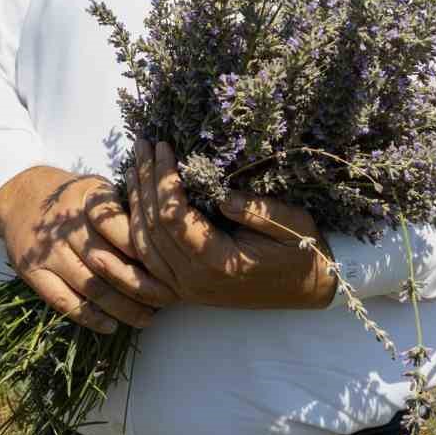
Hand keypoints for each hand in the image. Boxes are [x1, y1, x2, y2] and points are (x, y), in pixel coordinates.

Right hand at [0, 165, 177, 333]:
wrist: (21, 196)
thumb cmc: (76, 197)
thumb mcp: (101, 190)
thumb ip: (127, 210)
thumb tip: (168, 240)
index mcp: (88, 200)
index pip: (120, 230)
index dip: (145, 254)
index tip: (170, 270)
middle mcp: (66, 226)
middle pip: (108, 263)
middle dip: (140, 287)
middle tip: (166, 301)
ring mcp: (47, 251)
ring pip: (90, 287)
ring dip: (120, 308)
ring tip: (146, 319)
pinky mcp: (31, 272)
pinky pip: (63, 301)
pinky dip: (89, 317)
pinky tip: (110, 326)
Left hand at [128, 140, 337, 309]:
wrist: (310, 288)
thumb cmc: (304, 250)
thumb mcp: (292, 224)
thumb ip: (258, 211)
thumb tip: (221, 195)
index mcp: (219, 263)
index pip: (173, 217)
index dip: (164, 179)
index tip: (164, 147)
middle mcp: (195, 280)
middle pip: (151, 227)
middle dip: (144, 181)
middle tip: (141, 145)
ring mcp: (187, 288)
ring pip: (141, 245)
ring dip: (133, 204)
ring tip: (133, 166)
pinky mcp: (184, 289)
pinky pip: (145, 266)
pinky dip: (131, 236)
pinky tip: (125, 211)